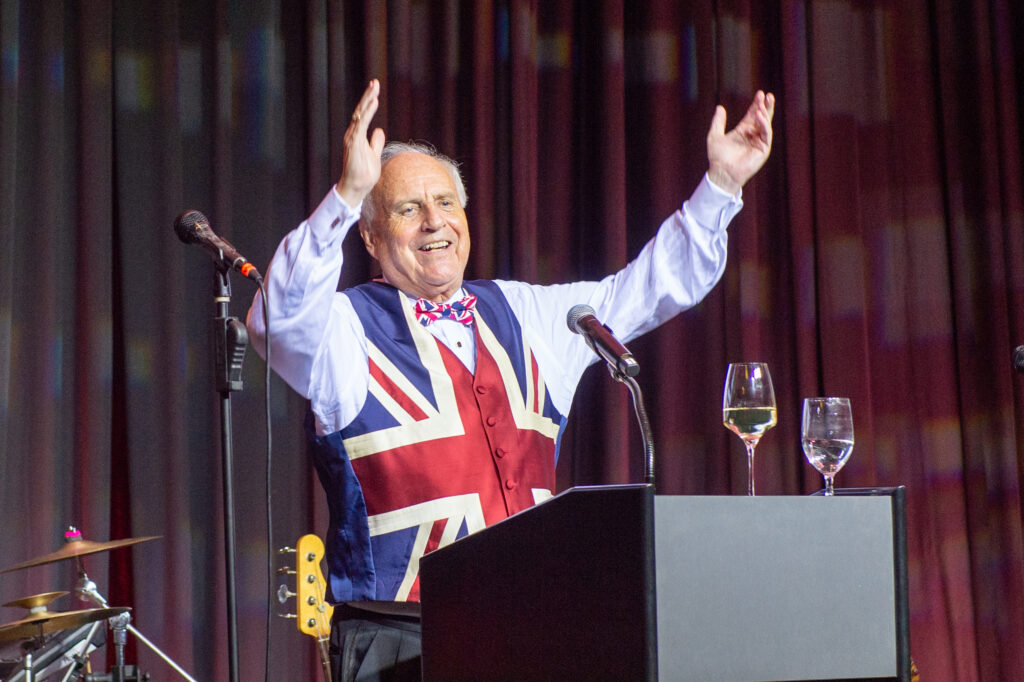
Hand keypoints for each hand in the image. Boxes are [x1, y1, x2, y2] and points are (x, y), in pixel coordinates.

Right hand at [336, 79, 386, 207]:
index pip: (363, 115)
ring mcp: (352, 138)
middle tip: (374, 82)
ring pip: (360, 114)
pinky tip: (373, 102)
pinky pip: (361, 124)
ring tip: (374, 88)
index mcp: (357, 136)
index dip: (369, 102)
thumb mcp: (373, 154)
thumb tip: (379, 130)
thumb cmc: (364, 174)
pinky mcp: (354, 143)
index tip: (374, 89)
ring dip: (367, 100)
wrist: (356, 188)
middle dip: (368, 96)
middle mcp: (353, 134)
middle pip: (361, 111)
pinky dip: (367, 112)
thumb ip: (375, 142)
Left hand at [706, 91, 774, 194]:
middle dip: (766, 106)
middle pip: (762, 118)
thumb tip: (719, 107)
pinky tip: (760, 116)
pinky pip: (766, 135)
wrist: (721, 172)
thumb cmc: (717, 157)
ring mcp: (759, 143)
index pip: (752, 115)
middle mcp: (752, 136)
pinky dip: (764, 125)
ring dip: (766, 114)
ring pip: (766, 125)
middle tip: (767, 95)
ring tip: (762, 104)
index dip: (756, 104)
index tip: (759, 93)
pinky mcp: (763, 150)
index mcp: (743, 131)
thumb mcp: (715, 135)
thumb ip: (718, 122)